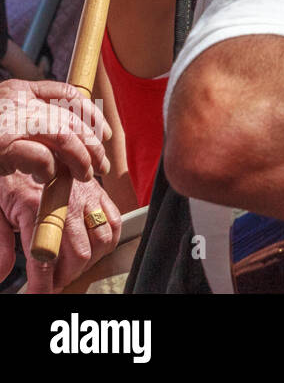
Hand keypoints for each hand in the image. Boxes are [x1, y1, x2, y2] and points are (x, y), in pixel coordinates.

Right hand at [0, 80, 110, 182]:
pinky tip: (46, 177)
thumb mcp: (8, 119)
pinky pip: (42, 157)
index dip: (93, 114)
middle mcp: (18, 101)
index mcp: (20, 90)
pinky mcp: (2, 146)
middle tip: (101, 165)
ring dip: (81, 159)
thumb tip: (77, 140)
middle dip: (93, 145)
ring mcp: (11, 122)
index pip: (68, 93)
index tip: (106, 134)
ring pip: (64, 137)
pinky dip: (50, 169)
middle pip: (71, 119)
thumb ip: (37, 120)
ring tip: (85, 175)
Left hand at [0, 173, 120, 291]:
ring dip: (87, 261)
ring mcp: (87, 196)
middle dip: (65, 276)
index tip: (39, 297)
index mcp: (36, 208)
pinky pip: (114, 222)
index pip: (44, 259)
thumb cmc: (9, 179)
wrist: (25, 144)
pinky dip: (107, 241)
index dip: (43, 285)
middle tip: (51, 282)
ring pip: (102, 241)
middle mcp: (67, 202)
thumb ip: (0, 245)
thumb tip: (2, 274)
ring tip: (69, 265)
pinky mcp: (99, 191)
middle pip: (79, 254)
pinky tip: (91, 247)